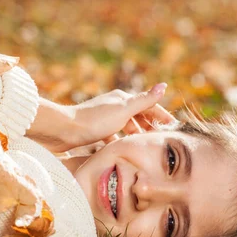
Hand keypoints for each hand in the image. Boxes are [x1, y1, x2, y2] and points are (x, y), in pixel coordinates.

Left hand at [26, 83, 175, 152]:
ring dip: (136, 134)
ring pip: (125, 126)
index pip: (148, 105)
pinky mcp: (94, 130)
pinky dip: (120, 141)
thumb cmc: (93, 121)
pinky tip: (123, 150)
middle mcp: (113, 106)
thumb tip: (164, 85)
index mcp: (122, 99)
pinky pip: (112, 135)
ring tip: (146, 147)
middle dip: (150, 126)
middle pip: (137, 115)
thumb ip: (144, 100)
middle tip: (162, 140)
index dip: (161, 116)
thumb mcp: (123, 111)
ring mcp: (103, 118)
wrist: (63, 130)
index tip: (173, 128)